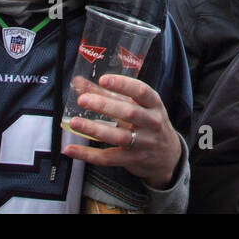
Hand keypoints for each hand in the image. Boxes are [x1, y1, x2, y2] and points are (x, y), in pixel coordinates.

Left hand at [62, 73, 182, 187]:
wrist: (168, 156)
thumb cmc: (148, 123)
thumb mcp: (137, 106)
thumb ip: (109, 94)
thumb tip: (79, 82)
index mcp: (154, 104)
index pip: (141, 91)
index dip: (123, 84)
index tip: (103, 79)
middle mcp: (151, 123)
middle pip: (129, 113)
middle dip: (104, 106)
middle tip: (83, 100)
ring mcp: (143, 143)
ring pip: (118, 136)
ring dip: (94, 129)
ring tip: (74, 122)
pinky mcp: (132, 160)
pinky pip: (108, 158)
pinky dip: (88, 154)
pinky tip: (71, 149)